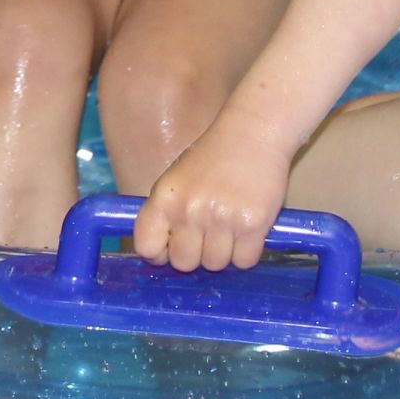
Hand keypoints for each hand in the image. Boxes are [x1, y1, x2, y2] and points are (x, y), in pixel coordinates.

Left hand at [132, 119, 295, 273]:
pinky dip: (247, 253)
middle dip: (196, 255)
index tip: (170, 249)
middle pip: (184, 263)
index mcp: (165, 198)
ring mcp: (221, 219)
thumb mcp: (176, 180)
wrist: (252, 134)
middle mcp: (190, 211)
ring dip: (224, 254)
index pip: (147, 247)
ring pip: (216, 265)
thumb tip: (163, 254)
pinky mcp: (253, 225)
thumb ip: (167, 214)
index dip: (158, 254)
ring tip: (230, 227)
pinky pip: (244, 261)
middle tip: (207, 236)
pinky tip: (247, 230)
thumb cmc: (213, 158)